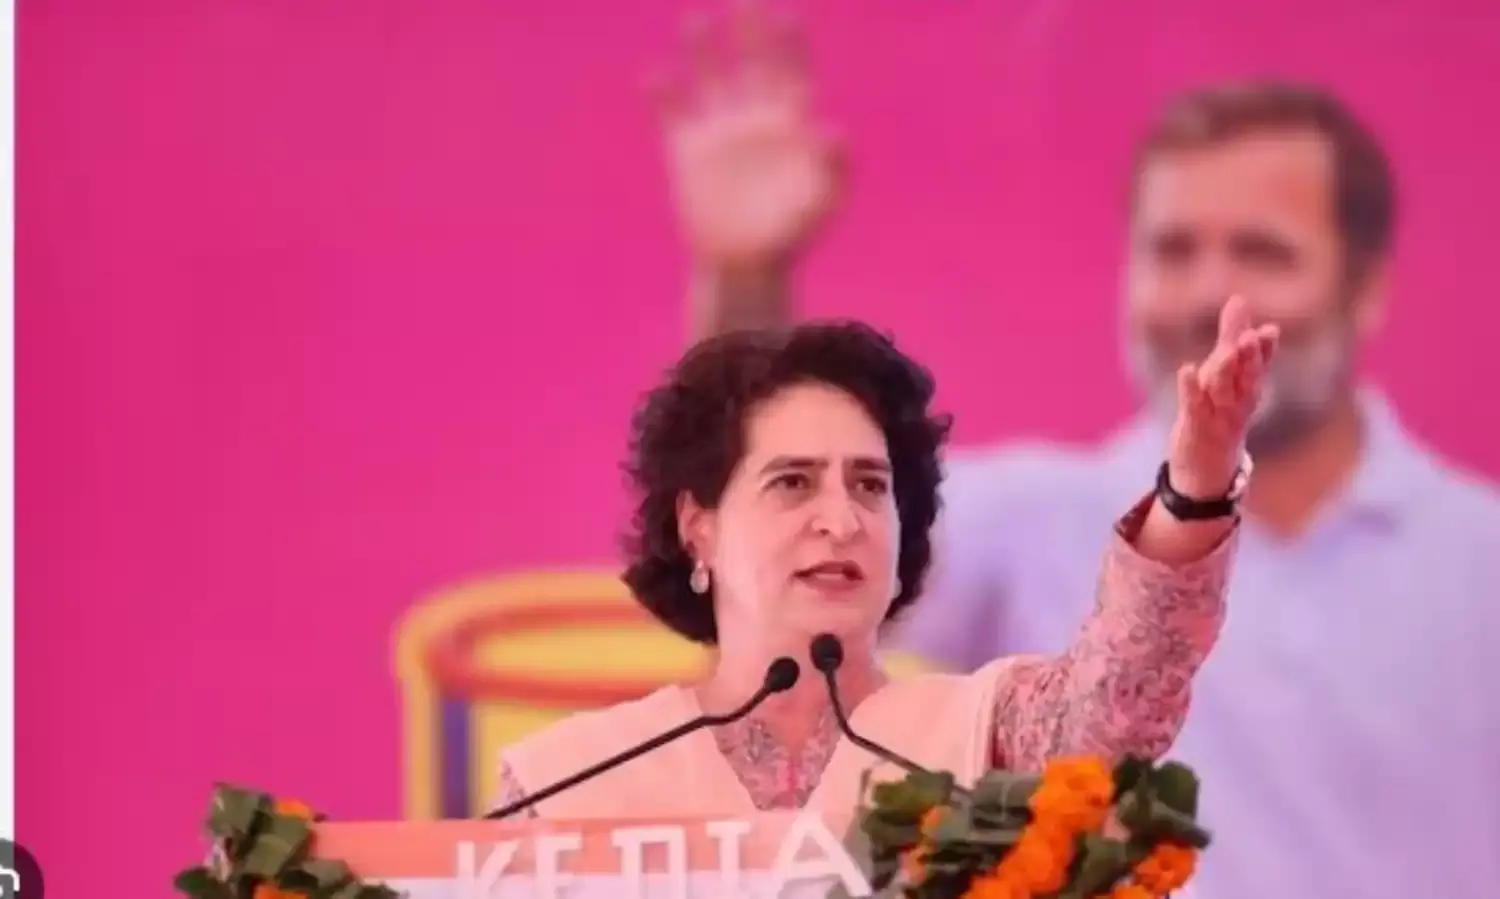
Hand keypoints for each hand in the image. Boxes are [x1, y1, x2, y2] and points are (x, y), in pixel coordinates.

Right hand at [649, 2, 846, 272]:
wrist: (747, 264)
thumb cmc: (792, 234)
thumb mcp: (823, 203)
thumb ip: (833, 167)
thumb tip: (835, 129)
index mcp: (789, 125)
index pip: (791, 72)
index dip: (789, 43)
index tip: (785, 14)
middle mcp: (753, 119)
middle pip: (751, 63)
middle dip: (747, 30)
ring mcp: (719, 133)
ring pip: (710, 79)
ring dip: (703, 50)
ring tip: (695, 19)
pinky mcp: (687, 153)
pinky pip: (672, 114)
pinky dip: (662, 94)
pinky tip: (655, 74)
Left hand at [1166, 295, 1279, 496]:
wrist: (1206, 468)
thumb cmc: (1217, 413)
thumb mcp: (1225, 375)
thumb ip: (1232, 338)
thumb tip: (1239, 298)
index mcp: (1246, 390)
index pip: (1258, 367)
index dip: (1265, 351)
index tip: (1270, 331)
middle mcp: (1236, 404)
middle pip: (1246, 380)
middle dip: (1250, 359)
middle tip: (1253, 336)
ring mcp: (1216, 418)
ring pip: (1223, 393)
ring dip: (1225, 372)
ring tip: (1228, 349)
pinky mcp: (1194, 428)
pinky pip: (1193, 407)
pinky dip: (1190, 390)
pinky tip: (1186, 370)